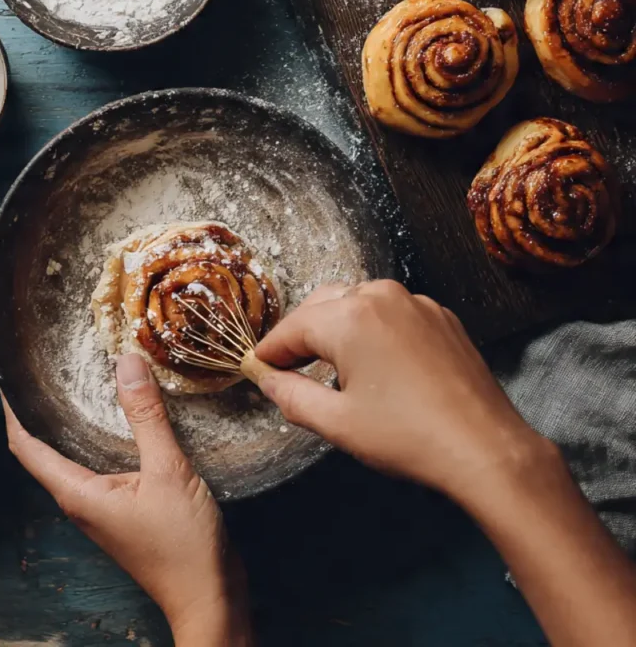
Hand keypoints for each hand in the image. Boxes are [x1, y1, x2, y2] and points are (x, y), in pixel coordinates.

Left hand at [3, 353, 251, 646]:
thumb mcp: (167, 471)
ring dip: (70, 422)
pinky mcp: (122, 508)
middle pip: (43, 449)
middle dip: (39, 410)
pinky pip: (98, 464)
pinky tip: (119, 418)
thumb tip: (127, 362)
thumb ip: (147, 417)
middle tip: (44, 367)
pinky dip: (99, 436)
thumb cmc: (183, 546)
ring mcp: (101, 507)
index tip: (9, 376)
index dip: (12, 410)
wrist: (209, 597)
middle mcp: (80, 500)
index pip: (25, 446)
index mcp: (77, 493)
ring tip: (76, 381)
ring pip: (72, 456)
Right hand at [257, 281, 635, 646]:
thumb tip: (267, 380)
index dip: (271, 351)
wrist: (486, 448)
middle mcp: (379, 295)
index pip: (292, 328)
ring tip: (330, 366)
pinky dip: (373, 328)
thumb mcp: (336, 423)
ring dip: (337, 327)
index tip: (257, 367)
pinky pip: (391, 312)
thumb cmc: (407, 437)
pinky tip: (375, 362)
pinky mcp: (440, 315)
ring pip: (357, 303)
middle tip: (288, 368)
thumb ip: (291, 396)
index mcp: (348, 317)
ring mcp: (415, 301)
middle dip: (302, 334)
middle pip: (322, 306)